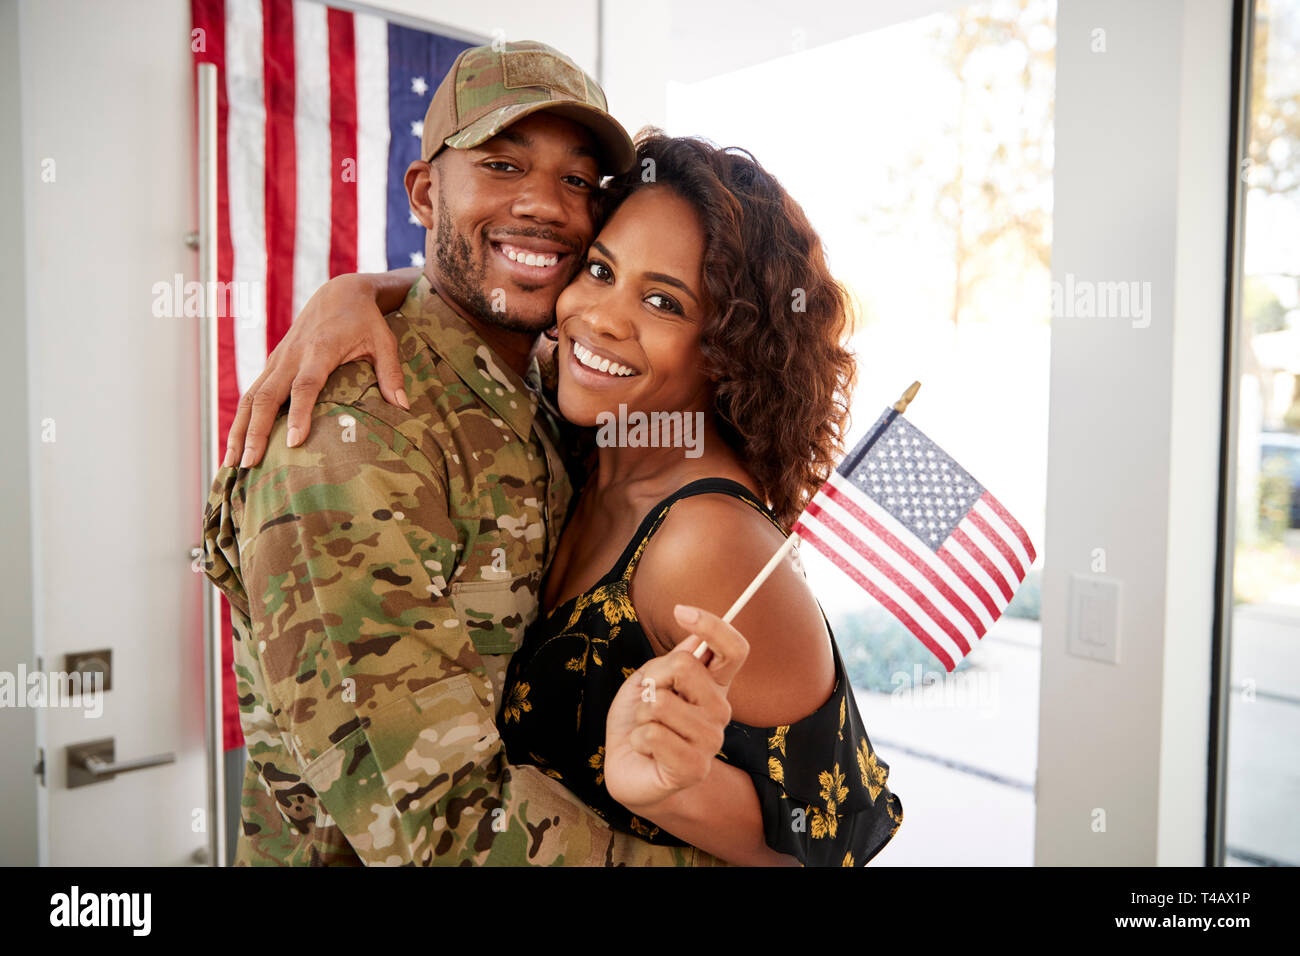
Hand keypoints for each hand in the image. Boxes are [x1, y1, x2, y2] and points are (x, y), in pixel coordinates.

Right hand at [223, 270, 407, 468]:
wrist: (339, 292)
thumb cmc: (365, 320)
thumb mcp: (384, 341)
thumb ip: (391, 373)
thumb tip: (403, 407)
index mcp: (320, 350)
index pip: (305, 386)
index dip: (298, 414)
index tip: (293, 442)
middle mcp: (291, 356)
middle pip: (265, 396)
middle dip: (255, 431)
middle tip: (249, 464)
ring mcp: (278, 360)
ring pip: (249, 397)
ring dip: (238, 430)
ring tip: (231, 464)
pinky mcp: (272, 364)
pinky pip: (250, 394)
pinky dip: (240, 420)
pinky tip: (235, 446)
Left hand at [604, 604, 749, 812]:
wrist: (628, 768)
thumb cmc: (639, 720)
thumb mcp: (646, 680)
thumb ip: (671, 661)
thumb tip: (696, 638)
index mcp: (714, 684)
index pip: (734, 649)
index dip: (712, 625)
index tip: (681, 610)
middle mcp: (720, 710)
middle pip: (685, 666)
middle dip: (652, 679)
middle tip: (649, 701)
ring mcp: (711, 740)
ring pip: (661, 703)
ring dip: (641, 715)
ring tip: (647, 730)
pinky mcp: (694, 767)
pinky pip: (653, 734)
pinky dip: (638, 738)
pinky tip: (646, 750)